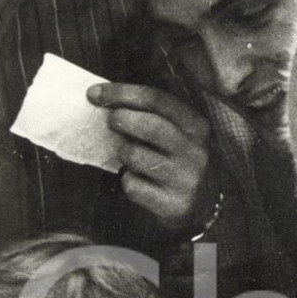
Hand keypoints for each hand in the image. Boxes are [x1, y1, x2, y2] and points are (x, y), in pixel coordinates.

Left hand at [88, 82, 209, 232]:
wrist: (202, 205)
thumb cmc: (178, 159)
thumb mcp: (179, 130)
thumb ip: (155, 110)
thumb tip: (109, 92)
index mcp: (196, 126)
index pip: (157, 100)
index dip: (122, 93)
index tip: (94, 94)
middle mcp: (195, 152)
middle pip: (150, 125)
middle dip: (121, 119)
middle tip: (111, 122)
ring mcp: (185, 179)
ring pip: (136, 156)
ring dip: (123, 153)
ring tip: (130, 156)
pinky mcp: (173, 204)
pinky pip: (132, 185)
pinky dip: (127, 180)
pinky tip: (137, 180)